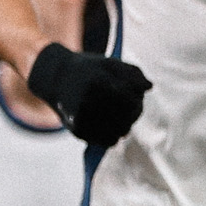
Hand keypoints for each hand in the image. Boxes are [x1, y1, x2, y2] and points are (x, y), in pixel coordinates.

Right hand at [27, 43, 151, 147]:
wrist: (56, 78)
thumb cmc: (91, 69)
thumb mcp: (111, 64)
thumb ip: (134, 73)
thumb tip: (149, 87)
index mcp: (98, 82)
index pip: (131, 101)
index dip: (137, 102)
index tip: (136, 99)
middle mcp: (88, 100)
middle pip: (127, 118)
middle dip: (133, 115)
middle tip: (132, 111)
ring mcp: (81, 117)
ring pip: (119, 132)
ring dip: (125, 127)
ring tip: (123, 120)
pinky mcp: (78, 130)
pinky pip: (106, 141)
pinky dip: (114, 137)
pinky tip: (113, 128)